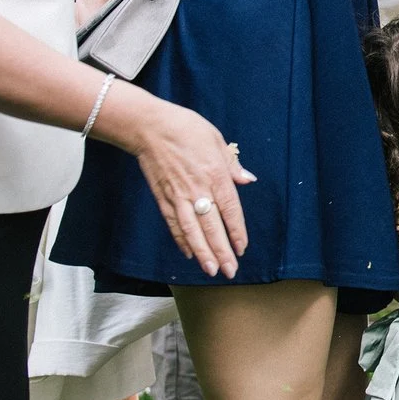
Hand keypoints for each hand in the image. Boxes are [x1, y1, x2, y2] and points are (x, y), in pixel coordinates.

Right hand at [106, 87, 257, 277]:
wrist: (150, 127)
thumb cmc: (187, 129)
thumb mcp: (217, 140)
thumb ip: (232, 164)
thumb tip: (248, 181)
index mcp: (215, 174)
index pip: (230, 210)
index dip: (236, 232)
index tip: (242, 249)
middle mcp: (198, 189)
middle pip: (212, 226)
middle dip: (221, 251)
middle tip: (230, 271)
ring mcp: (178, 196)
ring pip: (192, 231)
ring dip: (202, 252)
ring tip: (211, 270)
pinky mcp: (162, 198)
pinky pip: (174, 223)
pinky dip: (182, 240)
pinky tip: (189, 253)